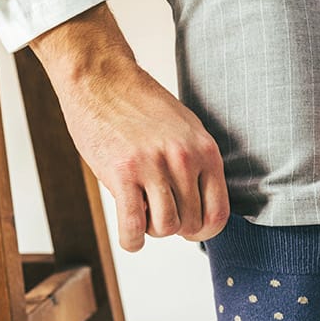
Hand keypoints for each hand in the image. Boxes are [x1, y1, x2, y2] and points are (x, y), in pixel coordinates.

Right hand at [29, 3, 228, 250]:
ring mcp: (153, 167)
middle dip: (172, 226)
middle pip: (189, 225)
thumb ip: (197, 165)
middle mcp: (183, 159)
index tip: (188, 227)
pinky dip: (131, 241)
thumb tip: (202, 209)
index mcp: (204, 150)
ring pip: (164, 228)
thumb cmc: (140, 106)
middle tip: (155, 210)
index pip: (218, 213)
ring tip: (140, 209)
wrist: (101, 80)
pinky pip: (133, 228)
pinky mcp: (122, 173)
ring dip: (150, 229)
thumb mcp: (185, 129)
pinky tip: (129, 236)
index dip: (203, 230)